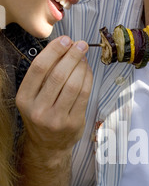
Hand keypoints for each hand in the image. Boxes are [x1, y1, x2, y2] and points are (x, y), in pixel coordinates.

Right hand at [16, 36, 92, 158]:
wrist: (48, 145)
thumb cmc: (42, 115)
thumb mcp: (33, 98)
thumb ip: (43, 77)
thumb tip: (63, 48)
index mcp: (24, 99)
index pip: (39, 68)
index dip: (54, 51)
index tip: (65, 40)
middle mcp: (38, 110)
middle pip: (58, 75)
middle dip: (71, 55)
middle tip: (80, 45)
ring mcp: (56, 118)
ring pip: (73, 84)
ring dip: (81, 66)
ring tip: (84, 56)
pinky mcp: (73, 123)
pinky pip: (83, 95)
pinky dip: (87, 79)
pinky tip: (87, 71)